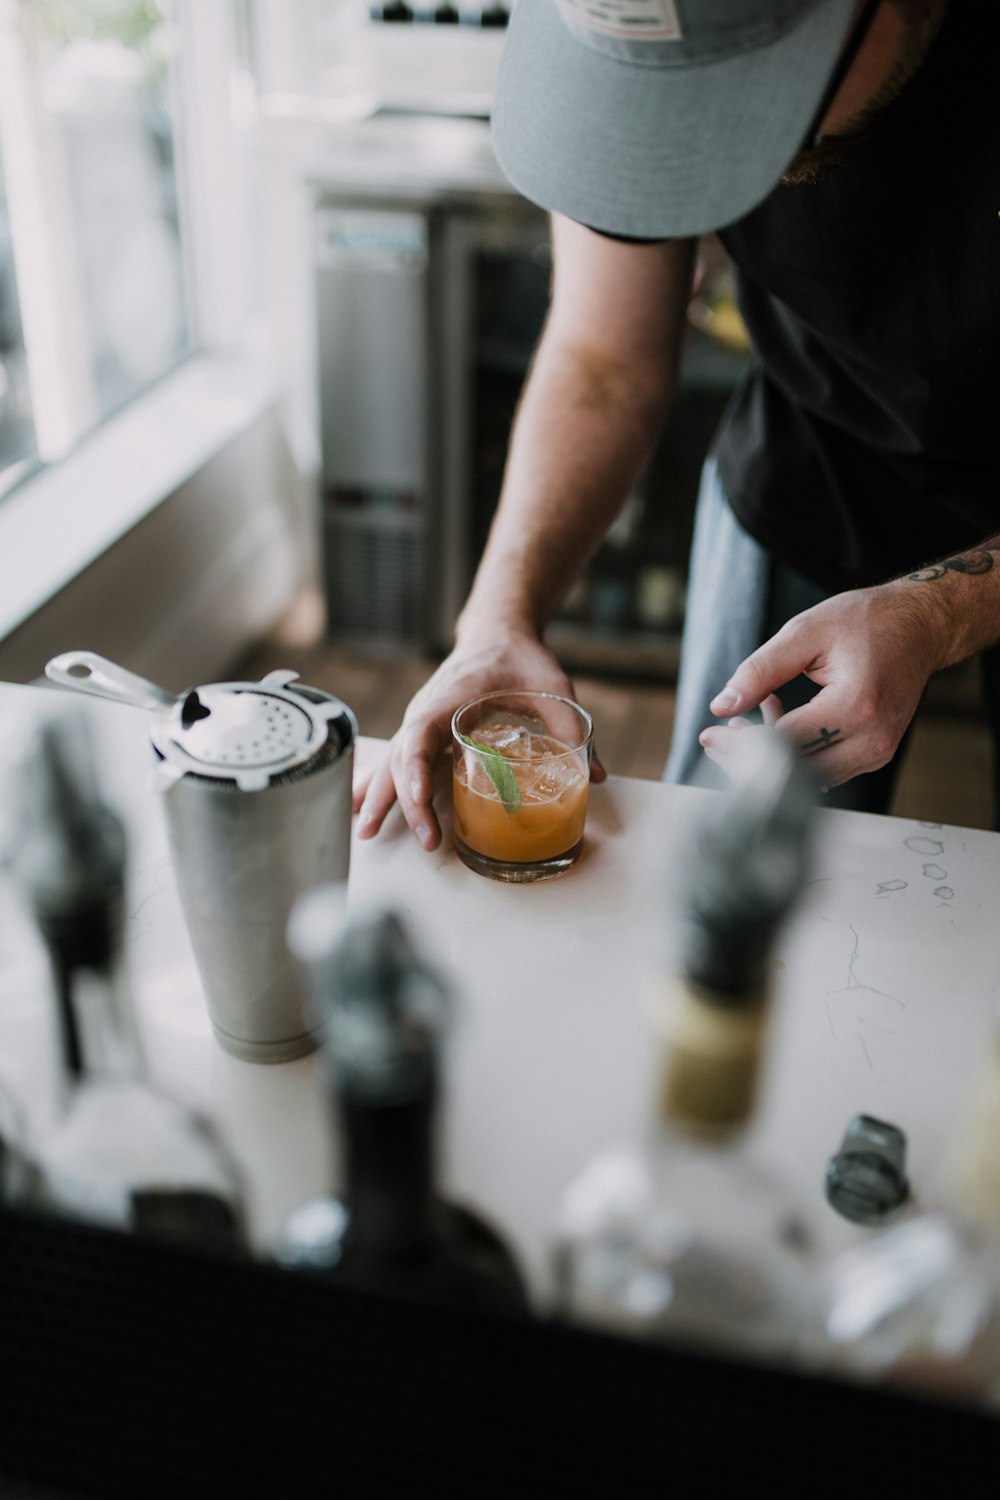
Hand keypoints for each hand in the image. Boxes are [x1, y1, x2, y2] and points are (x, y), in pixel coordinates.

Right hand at [353, 629, 605, 848]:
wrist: (496, 634)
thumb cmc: (519, 657)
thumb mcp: (551, 685)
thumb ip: (570, 726)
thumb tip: (596, 774)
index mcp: (450, 698)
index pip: (422, 736)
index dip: (418, 769)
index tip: (421, 798)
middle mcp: (426, 712)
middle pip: (403, 759)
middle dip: (404, 802)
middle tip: (425, 841)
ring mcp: (420, 723)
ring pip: (391, 762)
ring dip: (377, 797)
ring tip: (363, 832)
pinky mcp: (423, 732)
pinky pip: (395, 760)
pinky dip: (378, 783)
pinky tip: (361, 808)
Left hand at [698, 582, 941, 788]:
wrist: (920, 625)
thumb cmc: (866, 621)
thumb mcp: (804, 633)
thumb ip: (759, 670)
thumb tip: (721, 705)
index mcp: (856, 706)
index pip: (785, 745)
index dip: (740, 746)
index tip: (709, 735)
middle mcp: (872, 738)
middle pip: (796, 774)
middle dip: (750, 760)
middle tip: (722, 734)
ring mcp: (877, 751)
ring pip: (809, 778)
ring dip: (773, 758)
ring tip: (757, 714)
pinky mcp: (875, 754)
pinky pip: (825, 769)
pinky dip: (796, 754)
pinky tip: (781, 719)